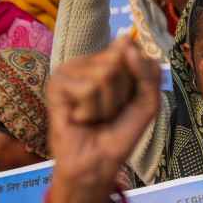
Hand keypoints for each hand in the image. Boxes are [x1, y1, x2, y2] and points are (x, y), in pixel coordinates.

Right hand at [46, 37, 160, 202]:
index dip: (138, 80)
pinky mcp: (56, 83)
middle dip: (122, 94)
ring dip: (107, 105)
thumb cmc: (120, 134)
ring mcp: (69, 70)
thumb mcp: (147, 101)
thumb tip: (126, 40)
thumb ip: (146, 71)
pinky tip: (80, 119)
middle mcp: (87, 62)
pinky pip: (88, 89)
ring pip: (105, 75)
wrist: (98, 163)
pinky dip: (91, 111)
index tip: (128, 101)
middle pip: (120, 62)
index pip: (132, 50)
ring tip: (95, 118)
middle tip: (109, 113)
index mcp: (107, 61)